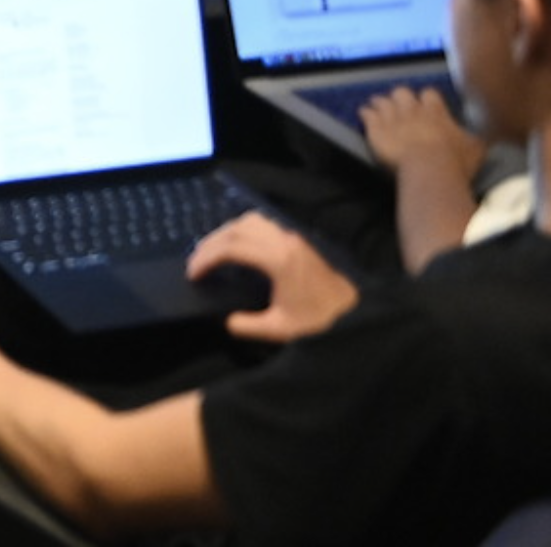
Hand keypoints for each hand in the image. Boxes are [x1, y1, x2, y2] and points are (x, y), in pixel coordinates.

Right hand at [186, 212, 358, 343]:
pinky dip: (243, 230)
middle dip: (210, 243)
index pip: (230, 248)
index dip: (206, 258)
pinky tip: (239, 246)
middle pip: (236, 228)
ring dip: (227, 232)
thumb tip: (227, 321)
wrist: (357, 315)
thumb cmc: (319, 322)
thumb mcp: (280, 329)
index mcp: (277, 259)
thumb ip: (248, 325)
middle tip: (196, 263)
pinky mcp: (298, 240)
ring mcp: (292, 237)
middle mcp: (283, 241)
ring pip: (250, 220)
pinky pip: (263, 223)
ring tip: (214, 252)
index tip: (193, 275)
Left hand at [360, 85, 482, 178]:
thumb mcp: (475, 148)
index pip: (430, 94)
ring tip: (378, 107)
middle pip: (402, 92)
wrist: (429, 169)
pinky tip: (364, 115)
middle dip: (401, 98)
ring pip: (382, 100)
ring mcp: (392, 117)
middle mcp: (412, 109)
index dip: (427, 99)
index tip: (428, 105)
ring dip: (380, 104)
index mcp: (436, 111)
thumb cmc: (454, 160)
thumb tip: (482, 138)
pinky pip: (367, 114)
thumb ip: (475, 139)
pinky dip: (366, 113)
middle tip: (401, 106)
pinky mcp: (376, 129)